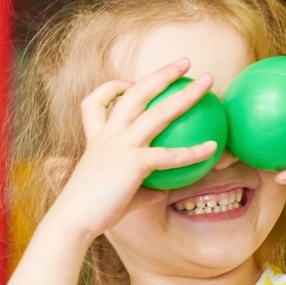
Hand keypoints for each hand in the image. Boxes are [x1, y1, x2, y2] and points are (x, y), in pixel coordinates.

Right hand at [44, 60, 221, 242]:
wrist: (72, 221)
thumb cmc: (91, 211)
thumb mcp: (115, 191)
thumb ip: (141, 186)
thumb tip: (164, 189)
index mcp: (97, 139)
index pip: (96, 102)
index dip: (112, 87)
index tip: (127, 83)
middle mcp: (108, 135)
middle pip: (135, 93)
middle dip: (161, 74)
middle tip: (185, 62)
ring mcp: (121, 146)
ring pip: (158, 111)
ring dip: (186, 93)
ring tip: (209, 81)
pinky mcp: (133, 163)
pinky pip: (169, 154)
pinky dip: (193, 151)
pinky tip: (213, 148)